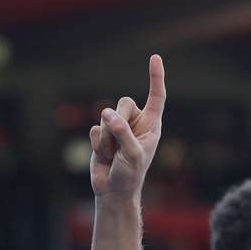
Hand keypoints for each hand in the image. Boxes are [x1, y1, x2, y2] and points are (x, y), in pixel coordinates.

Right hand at [90, 55, 166, 199]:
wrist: (113, 192)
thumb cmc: (130, 175)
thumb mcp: (132, 154)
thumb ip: (122, 132)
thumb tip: (107, 114)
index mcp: (152, 125)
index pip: (156, 97)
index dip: (156, 77)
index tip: (155, 57)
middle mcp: (136, 124)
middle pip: (122, 103)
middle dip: (118, 120)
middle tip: (120, 142)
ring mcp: (118, 128)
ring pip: (105, 116)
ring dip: (107, 138)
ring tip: (114, 155)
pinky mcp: (102, 135)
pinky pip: (94, 130)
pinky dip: (98, 145)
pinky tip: (104, 157)